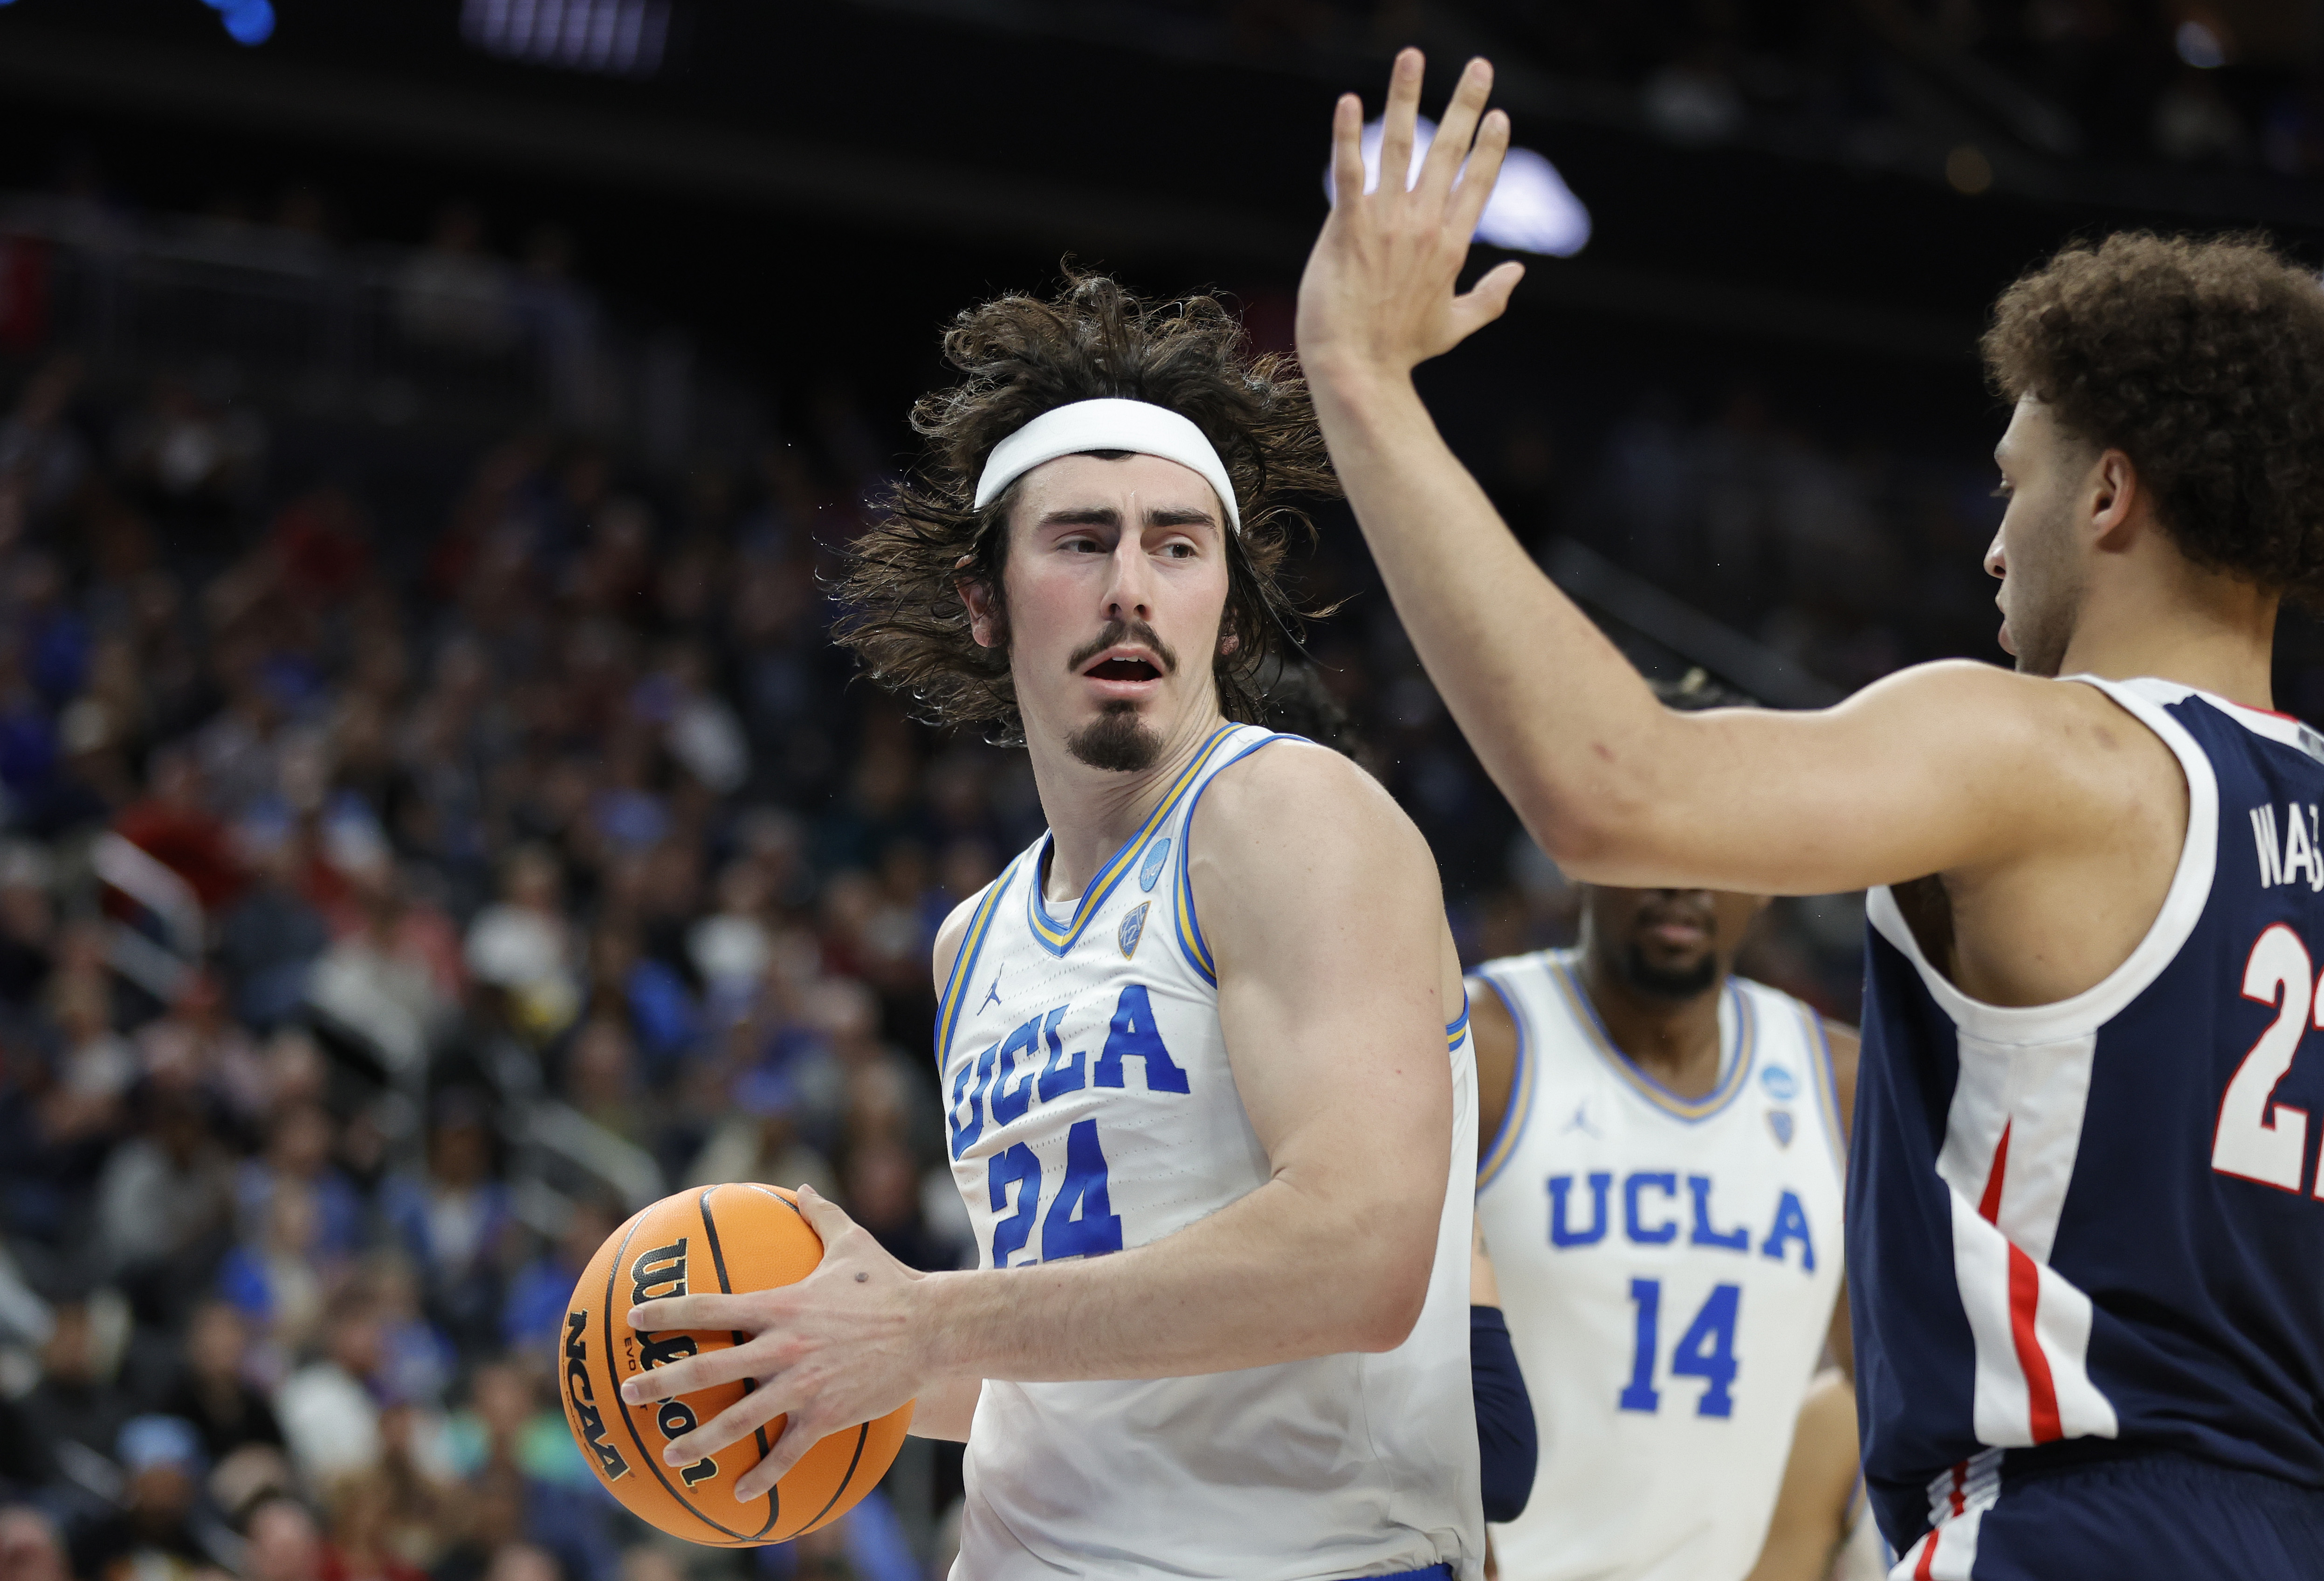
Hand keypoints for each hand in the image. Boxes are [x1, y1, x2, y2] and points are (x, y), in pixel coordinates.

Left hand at [618, 1185, 931, 1501]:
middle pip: (709, 1366)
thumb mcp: (852, 1242)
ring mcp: (802, 1385)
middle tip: (628, 1393)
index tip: (634, 1320)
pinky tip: (741, 1495)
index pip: (710, 1306)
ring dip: (700, 1441)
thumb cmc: (890, 1283)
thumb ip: (822, 1215)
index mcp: (781, 1306)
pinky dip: (762, 1475)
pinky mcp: (826, 1415)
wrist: (932, 1328)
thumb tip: (803, 1188)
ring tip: (671, 1456)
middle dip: (662, 1381)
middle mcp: (783, 1346)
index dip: (668, 1312)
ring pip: (739, 1419)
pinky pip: (787, 1451)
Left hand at [1295, 49, 1523, 387]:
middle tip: (1479, 65)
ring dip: (1406, 96)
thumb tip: (1520, 273)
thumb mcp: (1456, 326)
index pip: (1477, 183)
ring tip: (1411, 55)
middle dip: (1466, 104)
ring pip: (1400, 146)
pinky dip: (1348, 135)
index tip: (1499, 115)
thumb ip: (1492, 297)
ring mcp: (1386, 224)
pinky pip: (1349, 171)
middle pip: (1450, 152)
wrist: (1358, 370)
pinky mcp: (1347, 227)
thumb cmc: (1401, 352)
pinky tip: (1350, 101)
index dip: (1489, 147)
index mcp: (1451, 245)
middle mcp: (1424, 226)